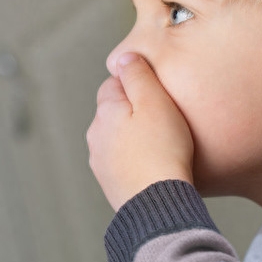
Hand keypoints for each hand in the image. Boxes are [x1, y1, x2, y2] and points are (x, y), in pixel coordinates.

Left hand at [87, 53, 193, 209]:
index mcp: (104, 111)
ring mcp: (100, 162)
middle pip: (115, 112)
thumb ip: (138, 75)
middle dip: (136, 113)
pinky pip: (123, 163)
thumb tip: (123, 57)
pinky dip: (136, 161)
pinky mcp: (110, 184)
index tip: (159, 96)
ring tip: (164, 147)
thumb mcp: (155, 102)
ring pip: (118, 139)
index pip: (113, 84)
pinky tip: (156, 167)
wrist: (158, 204)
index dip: (138, 86)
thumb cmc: (163, 151)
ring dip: (135, 138)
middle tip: (166, 122)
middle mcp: (96, 135)